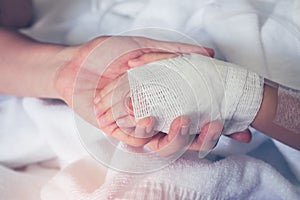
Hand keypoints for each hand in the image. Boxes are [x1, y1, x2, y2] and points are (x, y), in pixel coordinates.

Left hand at [54, 35, 213, 145]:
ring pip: (163, 143)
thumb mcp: (145, 48)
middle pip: (184, 136)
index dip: (215, 120)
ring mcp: (137, 123)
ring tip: (181, 121)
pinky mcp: (119, 130)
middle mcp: (155, 114)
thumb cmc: (109, 54)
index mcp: (165, 97)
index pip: (196, 114)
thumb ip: (174, 52)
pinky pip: (135, 139)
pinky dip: (142, 131)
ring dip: (176, 138)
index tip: (234, 123)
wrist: (76, 62)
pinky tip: (145, 119)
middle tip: (214, 125)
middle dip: (202, 136)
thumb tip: (208, 52)